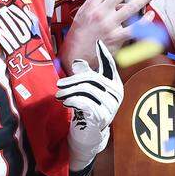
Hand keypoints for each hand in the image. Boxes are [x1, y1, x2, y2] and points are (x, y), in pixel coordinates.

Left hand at [57, 42, 123, 169]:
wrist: (89, 134)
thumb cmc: (88, 109)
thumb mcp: (86, 91)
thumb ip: (85, 77)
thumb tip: (78, 61)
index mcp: (114, 84)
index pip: (110, 66)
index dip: (104, 54)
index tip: (98, 42)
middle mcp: (116, 93)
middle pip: (92, 79)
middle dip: (72, 80)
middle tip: (58, 85)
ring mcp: (111, 105)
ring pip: (86, 90)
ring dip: (68, 91)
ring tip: (59, 95)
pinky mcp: (101, 115)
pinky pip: (84, 102)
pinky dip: (72, 100)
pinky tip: (65, 102)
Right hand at [60, 0, 159, 71]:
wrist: (75, 56)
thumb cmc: (80, 34)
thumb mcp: (84, 15)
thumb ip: (101, 5)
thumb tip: (121, 1)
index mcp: (91, 4)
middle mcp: (100, 12)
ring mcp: (109, 25)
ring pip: (130, 8)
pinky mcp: (116, 38)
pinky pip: (133, 28)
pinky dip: (143, 22)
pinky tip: (150, 15)